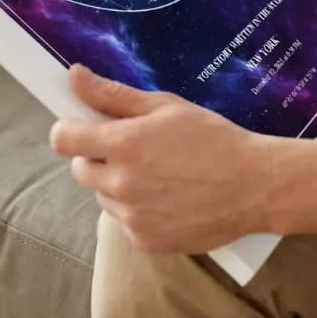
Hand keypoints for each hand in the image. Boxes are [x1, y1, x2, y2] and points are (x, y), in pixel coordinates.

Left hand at [50, 65, 271, 253]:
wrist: (252, 186)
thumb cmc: (211, 138)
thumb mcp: (164, 106)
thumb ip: (112, 94)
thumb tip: (74, 75)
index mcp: (123, 145)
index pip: (63, 140)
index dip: (69, 129)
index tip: (81, 126)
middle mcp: (121, 185)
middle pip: (80, 170)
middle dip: (96, 156)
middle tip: (133, 147)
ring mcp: (132, 218)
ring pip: (103, 196)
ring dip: (117, 184)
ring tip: (158, 173)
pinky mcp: (145, 242)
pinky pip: (125, 221)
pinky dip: (137, 209)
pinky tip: (168, 196)